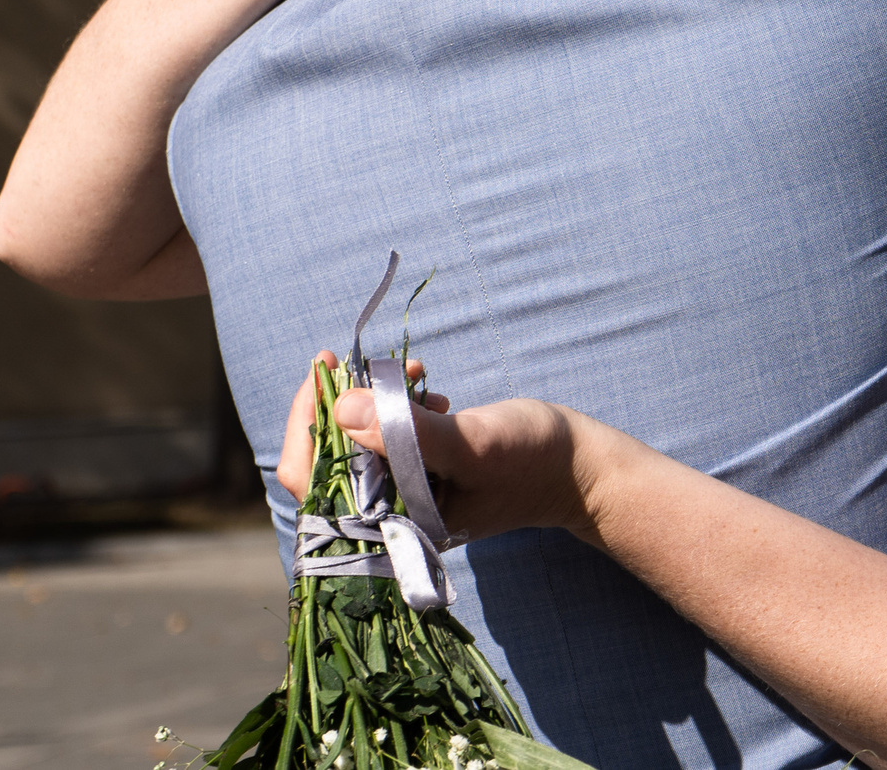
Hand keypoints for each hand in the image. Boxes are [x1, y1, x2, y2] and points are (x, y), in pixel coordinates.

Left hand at [278, 352, 595, 542]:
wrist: (578, 470)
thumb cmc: (531, 461)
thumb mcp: (472, 444)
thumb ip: (409, 432)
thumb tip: (344, 408)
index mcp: (395, 526)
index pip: (317, 483)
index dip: (308, 424)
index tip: (321, 370)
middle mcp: (392, 517)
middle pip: (329, 460)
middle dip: (338, 406)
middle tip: (345, 360)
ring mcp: (406, 496)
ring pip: (357, 446)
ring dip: (370, 403)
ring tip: (406, 372)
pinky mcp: (422, 477)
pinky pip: (386, 440)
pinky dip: (396, 409)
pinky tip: (426, 390)